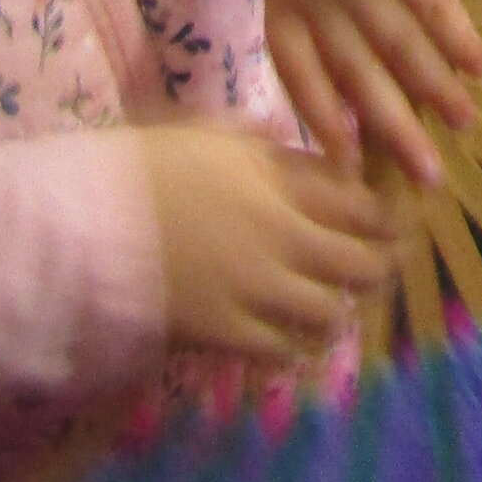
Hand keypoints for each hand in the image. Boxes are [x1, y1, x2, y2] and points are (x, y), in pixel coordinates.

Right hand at [140, 124, 391, 361]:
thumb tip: (279, 134)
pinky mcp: (229, 331)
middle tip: (386, 267)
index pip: (356, 201)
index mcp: (275, 180)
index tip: (395, 220)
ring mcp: (258, 287)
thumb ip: (249, 137)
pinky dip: (299, 347)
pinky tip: (299, 341)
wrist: (86, 222)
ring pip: (331, 309)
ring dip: (343, 308)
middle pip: (359, 259)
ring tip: (343, 307)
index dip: (385, 215)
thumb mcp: (199, 133)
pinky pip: (285, 348)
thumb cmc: (137, 167)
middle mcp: (281, 234)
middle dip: (382, 265)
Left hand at [264, 0, 481, 188]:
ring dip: (438, 91)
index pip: (300, 77)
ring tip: (464, 126)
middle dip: (395, 130)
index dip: (325, 122)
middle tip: (426, 178)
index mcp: (283, 2)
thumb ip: (311, 33)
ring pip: (403, 48)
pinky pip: (437, 6)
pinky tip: (480, 69)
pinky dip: (459, 39)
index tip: (351, 164)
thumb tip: (345, 112)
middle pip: (359, 76)